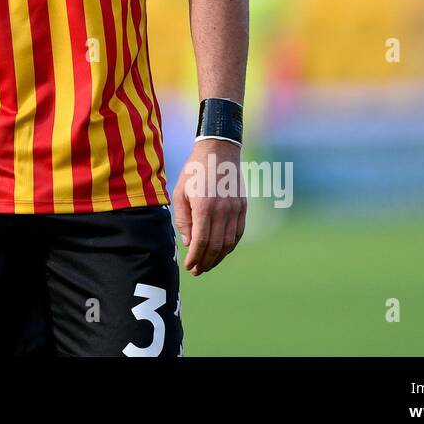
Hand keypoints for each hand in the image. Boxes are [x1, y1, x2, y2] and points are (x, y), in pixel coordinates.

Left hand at [172, 137, 246, 275]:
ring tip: (207, 265)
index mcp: (204, 206)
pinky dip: (230, 246)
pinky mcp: (243, 207)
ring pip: (229, 242)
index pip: (202, 241)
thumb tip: (189, 242)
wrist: (219, 152)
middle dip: (206, 262)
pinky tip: (221, 251)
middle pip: (216, 246)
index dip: (195, 257)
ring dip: (218, 257)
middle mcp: (222, 210)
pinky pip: (238, 233)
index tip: (189, 266)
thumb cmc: (194, 171)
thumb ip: (183, 219)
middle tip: (197, 271)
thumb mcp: (180, 192)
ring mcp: (235, 209)